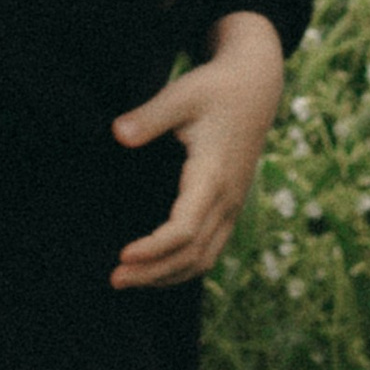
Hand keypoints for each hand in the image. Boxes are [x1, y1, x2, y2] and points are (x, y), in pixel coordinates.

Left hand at [109, 11, 285, 289]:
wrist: (255, 89)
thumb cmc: (214, 89)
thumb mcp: (182, 94)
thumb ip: (150, 116)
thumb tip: (118, 134)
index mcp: (213, 176)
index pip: (185, 229)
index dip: (154, 248)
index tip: (123, 255)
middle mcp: (228, 198)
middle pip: (193, 254)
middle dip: (154, 272)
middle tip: (114, 278)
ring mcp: (233, 206)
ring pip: (205, 259)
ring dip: (168, 276)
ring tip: (129, 280)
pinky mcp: (231, 207)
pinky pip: (210, 250)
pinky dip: (184, 268)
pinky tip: (156, 271)